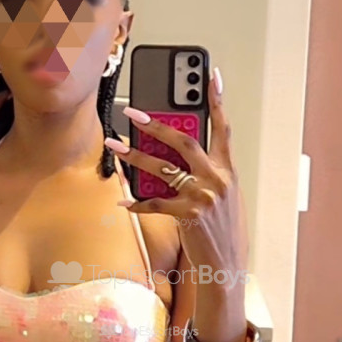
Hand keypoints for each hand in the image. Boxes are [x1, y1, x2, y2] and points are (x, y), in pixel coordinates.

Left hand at [106, 66, 247, 285]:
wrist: (228, 266)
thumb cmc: (223, 232)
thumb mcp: (224, 198)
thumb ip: (207, 175)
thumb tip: (178, 158)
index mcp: (228, 171)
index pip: (223, 128)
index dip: (217, 100)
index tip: (212, 76)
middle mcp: (217, 180)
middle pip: (183, 141)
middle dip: (155, 124)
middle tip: (133, 113)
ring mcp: (202, 197)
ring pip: (162, 168)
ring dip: (133, 156)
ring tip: (114, 145)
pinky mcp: (188, 216)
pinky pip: (155, 203)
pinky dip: (137, 202)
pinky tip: (123, 200)